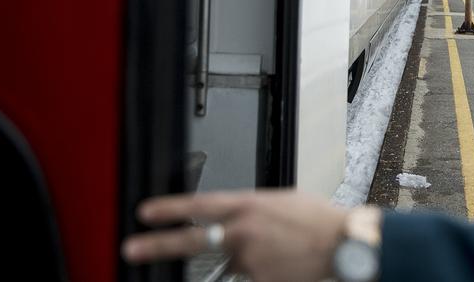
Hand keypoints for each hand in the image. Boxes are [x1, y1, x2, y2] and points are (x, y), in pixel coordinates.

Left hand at [122, 189, 347, 281]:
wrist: (341, 242)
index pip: (199, 205)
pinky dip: (259, 272)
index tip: (145, 213)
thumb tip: (233, 218)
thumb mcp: (279, 201)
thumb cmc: (315, 218)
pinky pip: (248, 277)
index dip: (169, 209)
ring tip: (251, 255)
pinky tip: (280, 262)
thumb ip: (250, 209)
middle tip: (131, 249)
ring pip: (228, 263)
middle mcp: (243, 231)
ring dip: (236, 260)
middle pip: (191, 240)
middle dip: (157, 245)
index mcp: (248, 205)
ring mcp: (249, 259)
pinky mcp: (259, 280)